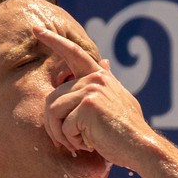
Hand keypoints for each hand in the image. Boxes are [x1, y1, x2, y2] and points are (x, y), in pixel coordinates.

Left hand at [32, 27, 155, 166]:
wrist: (141, 147)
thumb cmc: (127, 131)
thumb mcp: (118, 99)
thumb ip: (106, 82)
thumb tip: (104, 61)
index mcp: (100, 76)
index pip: (74, 52)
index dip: (54, 41)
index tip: (36, 30)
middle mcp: (95, 78)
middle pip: (53, 97)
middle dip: (53, 124)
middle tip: (65, 143)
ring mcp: (91, 89)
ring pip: (53, 111)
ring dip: (60, 135)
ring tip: (76, 146)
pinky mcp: (88, 105)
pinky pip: (64, 126)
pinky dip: (72, 141)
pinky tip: (88, 146)